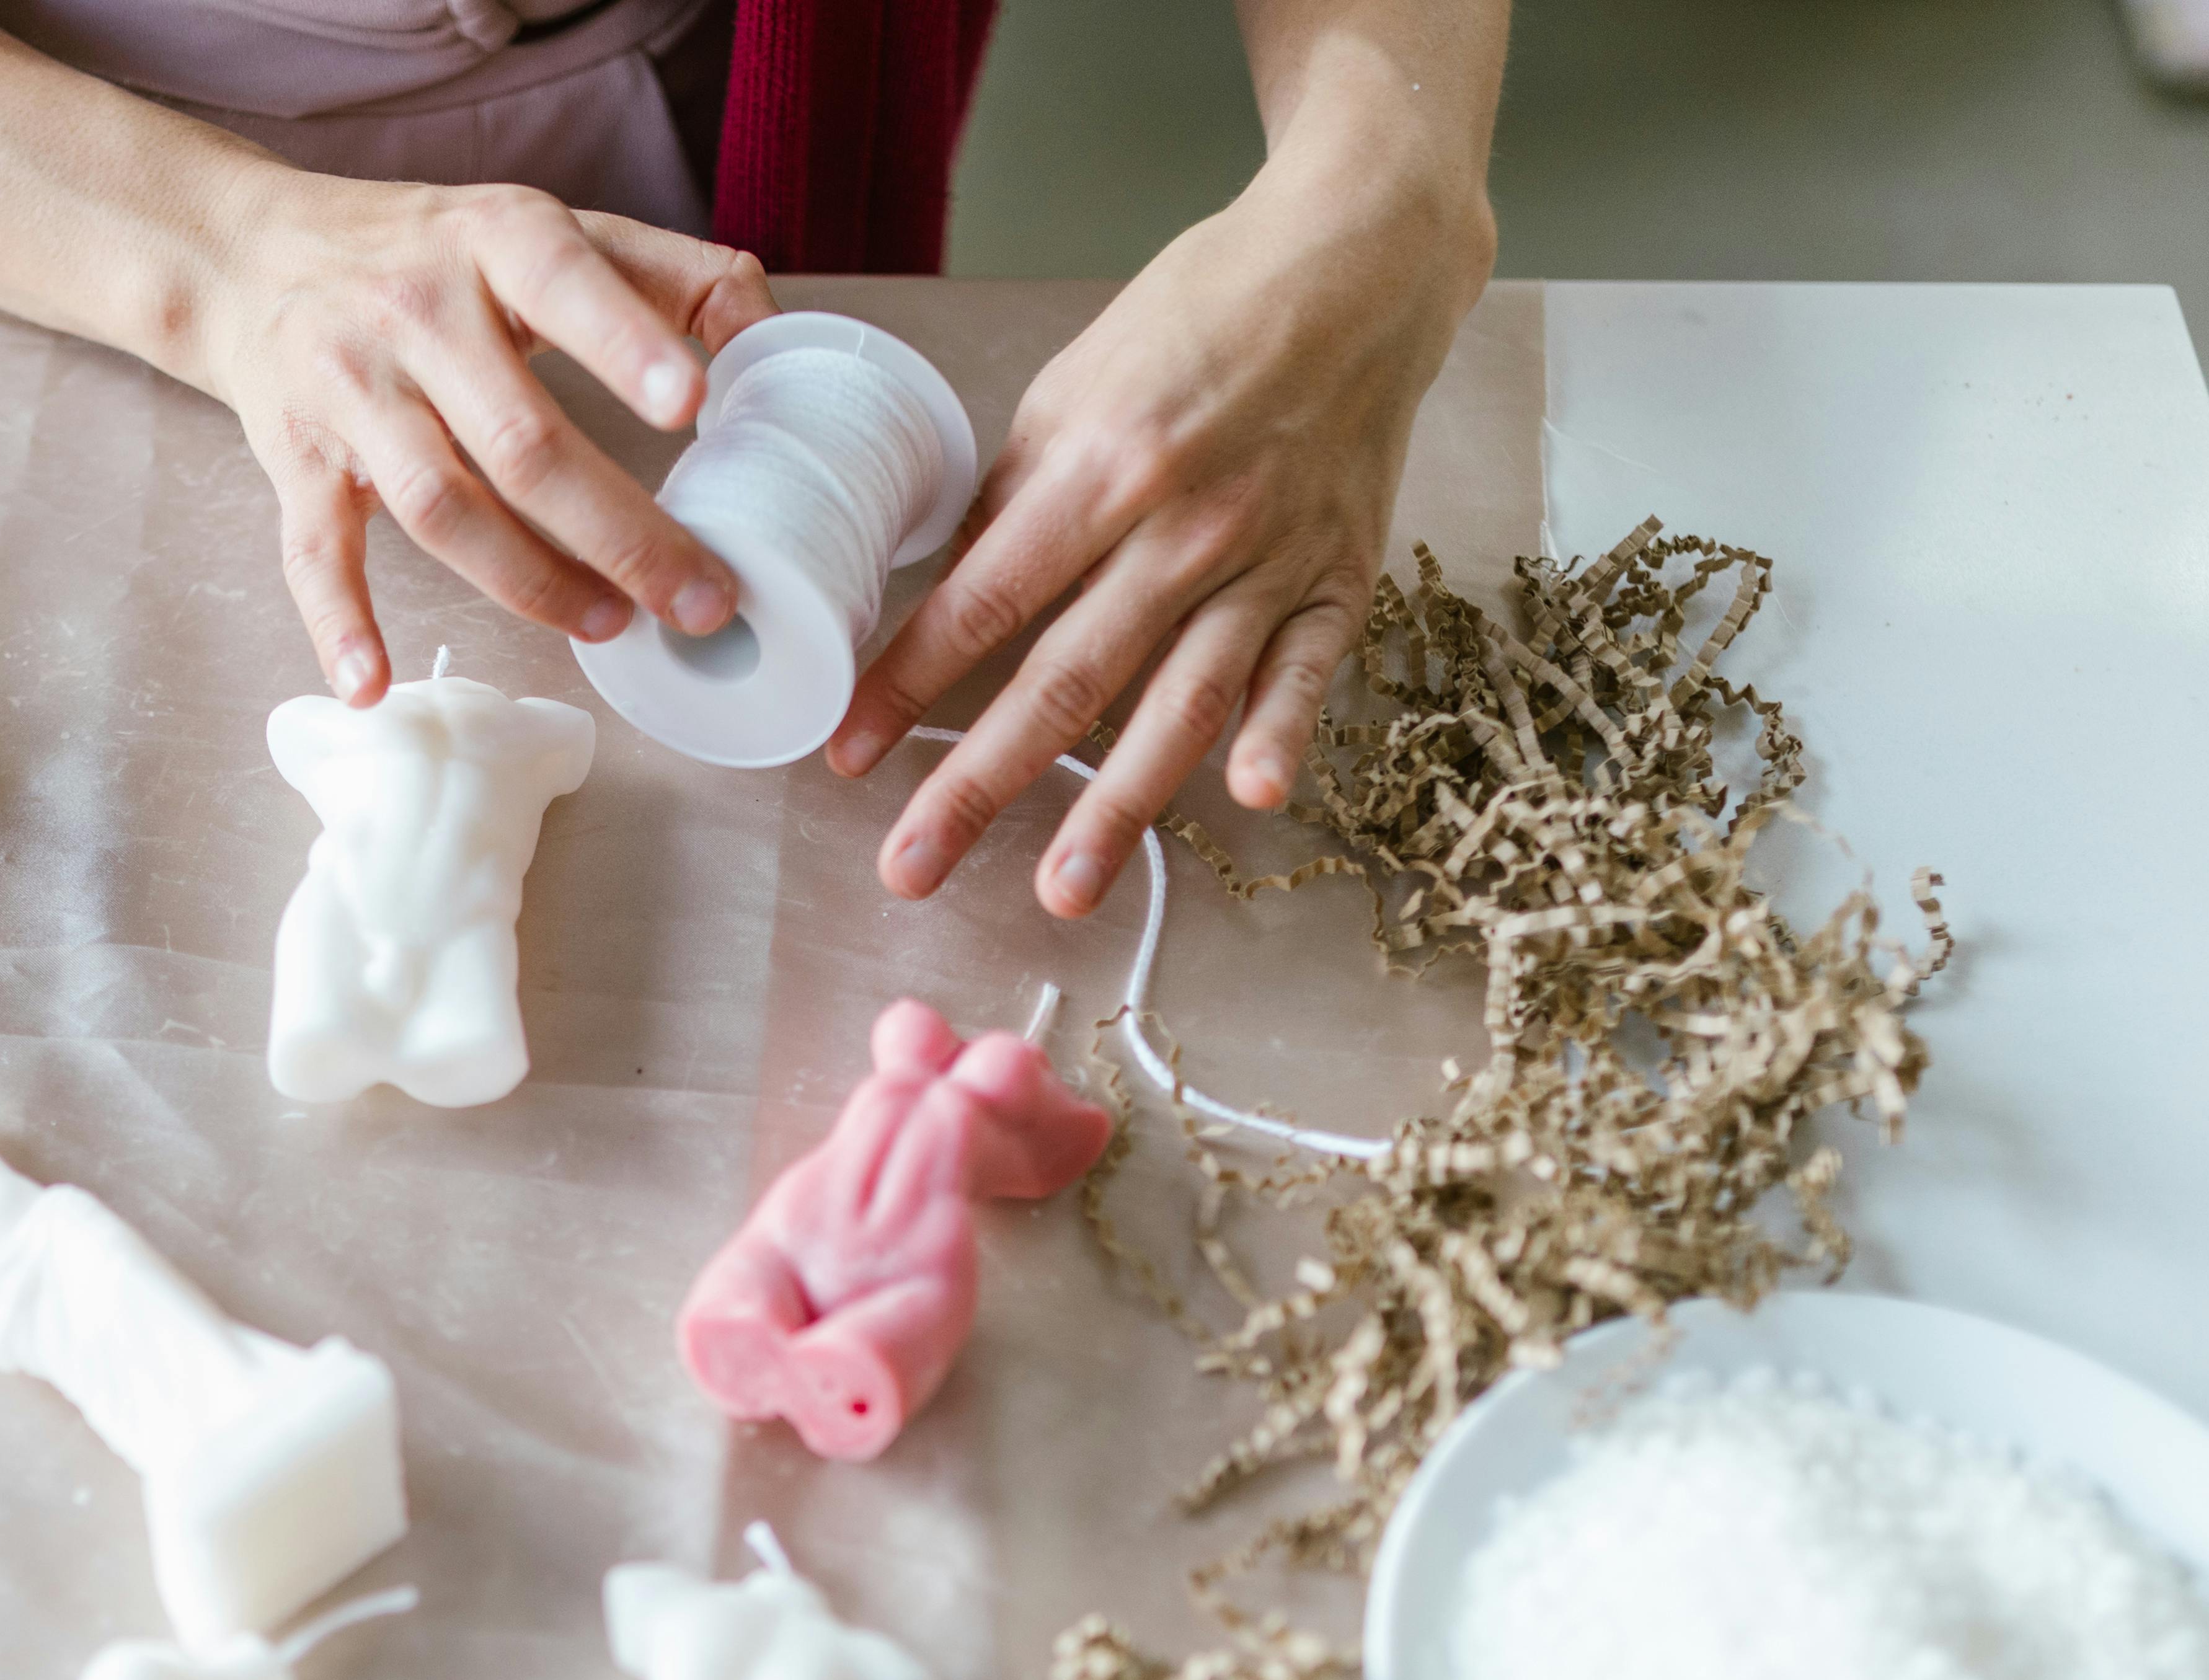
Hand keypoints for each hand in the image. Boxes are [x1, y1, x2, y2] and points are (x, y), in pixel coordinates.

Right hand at [184, 176, 779, 703]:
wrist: (255, 257)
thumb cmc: (432, 253)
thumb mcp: (544, 228)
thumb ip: (663, 274)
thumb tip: (769, 338)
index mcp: (495, 242)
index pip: (564, 283)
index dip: (626, 345)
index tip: (691, 405)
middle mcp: (415, 312)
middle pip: (521, 440)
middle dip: (619, 533)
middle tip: (698, 599)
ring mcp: (351, 392)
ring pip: (442, 507)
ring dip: (530, 583)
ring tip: (609, 626)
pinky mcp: (297, 459)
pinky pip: (314, 550)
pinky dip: (338, 622)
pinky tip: (373, 684)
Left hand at [824, 158, 1492, 912]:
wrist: (1358, 260)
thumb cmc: (1203, 314)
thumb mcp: (1075, 386)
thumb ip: (1017, 498)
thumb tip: (950, 595)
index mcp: (1100, 468)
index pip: (980, 605)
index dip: (906, 687)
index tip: (849, 756)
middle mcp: (1181, 525)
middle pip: (1066, 680)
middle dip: (980, 784)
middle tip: (912, 869)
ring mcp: (1266, 557)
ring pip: (1179, 703)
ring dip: (1116, 807)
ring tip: (1060, 891)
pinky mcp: (1337, 575)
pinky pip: (1304, 669)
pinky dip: (1282, 733)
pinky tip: (1247, 798)